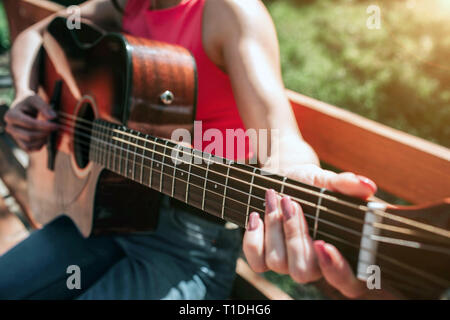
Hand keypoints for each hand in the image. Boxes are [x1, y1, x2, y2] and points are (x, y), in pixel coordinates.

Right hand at [4, 91, 57, 151]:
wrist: (23, 106)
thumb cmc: (29, 102)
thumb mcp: (36, 99)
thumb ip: (44, 107)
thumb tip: (52, 117)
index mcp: (11, 115)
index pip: (30, 124)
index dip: (45, 126)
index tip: (56, 125)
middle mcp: (10, 127)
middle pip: (29, 136)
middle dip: (44, 134)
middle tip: (55, 128)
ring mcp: (14, 136)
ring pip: (29, 144)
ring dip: (42, 140)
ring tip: (50, 132)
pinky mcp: (19, 142)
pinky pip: (29, 149)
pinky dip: (39, 145)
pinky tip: (45, 137)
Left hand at [243, 164, 394, 298]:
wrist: (282, 178)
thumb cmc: (310, 183)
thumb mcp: (326, 180)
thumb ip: (345, 185)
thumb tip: (367, 186)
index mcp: (339, 251)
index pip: (347, 283)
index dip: (336, 270)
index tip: (323, 244)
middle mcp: (314, 263)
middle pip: (303, 271)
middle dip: (294, 234)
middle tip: (290, 202)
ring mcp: (288, 263)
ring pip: (277, 262)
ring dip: (273, 226)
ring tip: (275, 197)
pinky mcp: (265, 258)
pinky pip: (256, 262)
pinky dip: (253, 237)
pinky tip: (256, 215)